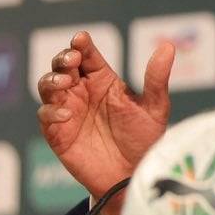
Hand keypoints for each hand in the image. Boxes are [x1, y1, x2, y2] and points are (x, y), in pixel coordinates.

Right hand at [37, 31, 174, 214]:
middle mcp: (83, 92)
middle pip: (62, 66)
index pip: (87, 55)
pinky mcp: (58, 133)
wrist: (135, 175)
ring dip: (52, 80)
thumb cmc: (145, 139)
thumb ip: (156, 79)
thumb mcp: (155, 108)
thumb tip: (168, 46)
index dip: (81, 45)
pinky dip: (51, 111)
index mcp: (103, 80)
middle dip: (63, 59)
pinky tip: (66, 114)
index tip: (81, 39)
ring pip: (48, 86)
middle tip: (72, 60)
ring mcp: (68, 111)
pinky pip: (45, 116)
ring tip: (66, 83)